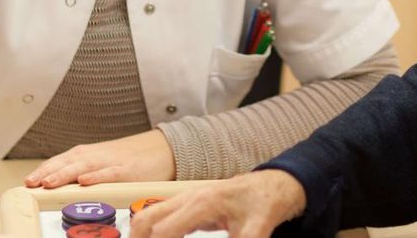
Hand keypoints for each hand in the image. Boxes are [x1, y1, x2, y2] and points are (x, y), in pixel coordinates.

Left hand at [24, 129, 176, 187]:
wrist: (160, 150)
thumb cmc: (127, 159)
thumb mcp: (99, 163)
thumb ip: (79, 172)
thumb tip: (53, 187)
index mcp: (86, 155)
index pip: (58, 162)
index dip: (42, 170)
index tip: (27, 182)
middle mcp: (94, 156)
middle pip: (66, 163)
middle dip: (47, 173)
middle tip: (31, 183)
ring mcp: (110, 162)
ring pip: (83, 167)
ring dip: (64, 174)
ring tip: (49, 183)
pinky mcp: (127, 170)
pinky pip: (109, 173)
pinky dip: (97, 176)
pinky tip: (85, 181)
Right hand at [128, 170, 306, 237]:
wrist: (275, 185)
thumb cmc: (265, 202)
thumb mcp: (256, 231)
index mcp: (202, 203)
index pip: (163, 232)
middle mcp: (188, 198)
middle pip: (145, 221)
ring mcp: (186, 198)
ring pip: (148, 216)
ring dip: (140, 235)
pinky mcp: (188, 204)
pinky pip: (160, 217)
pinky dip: (151, 232)